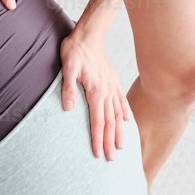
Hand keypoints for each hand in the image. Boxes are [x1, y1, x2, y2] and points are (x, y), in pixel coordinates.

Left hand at [59, 21, 130, 161]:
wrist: (88, 34)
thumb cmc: (75, 50)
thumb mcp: (67, 67)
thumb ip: (68, 88)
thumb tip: (68, 108)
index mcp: (96, 92)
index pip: (97, 121)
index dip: (97, 139)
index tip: (98, 154)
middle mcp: (106, 92)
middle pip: (109, 122)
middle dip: (110, 142)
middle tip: (112, 159)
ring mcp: (111, 86)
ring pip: (117, 114)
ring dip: (119, 132)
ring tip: (122, 146)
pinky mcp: (112, 81)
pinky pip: (120, 100)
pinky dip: (124, 112)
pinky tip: (126, 120)